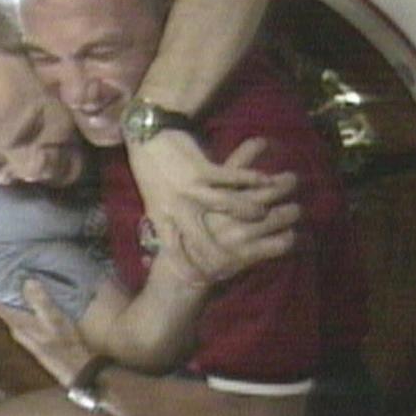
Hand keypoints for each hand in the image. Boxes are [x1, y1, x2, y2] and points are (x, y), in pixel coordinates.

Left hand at [0, 280, 93, 387]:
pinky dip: (20, 301)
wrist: (74, 367)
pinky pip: (19, 313)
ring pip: (9, 309)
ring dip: (9, 293)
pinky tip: (28, 294)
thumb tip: (27, 281)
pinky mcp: (32, 334)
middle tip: (0, 268)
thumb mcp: (54, 320)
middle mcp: (15, 327)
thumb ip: (40, 301)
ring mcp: (23, 332)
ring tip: (13, 275)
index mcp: (17, 322)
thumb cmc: (64, 343)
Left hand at [131, 134, 297, 284]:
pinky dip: (253, 180)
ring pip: (229, 207)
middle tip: (237, 263)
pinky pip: (234, 179)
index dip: (188, 268)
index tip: (200, 280)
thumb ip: (163, 222)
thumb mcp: (152, 199)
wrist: (148, 135)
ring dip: (251, 212)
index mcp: (160, 216)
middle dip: (221, 257)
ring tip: (266, 216)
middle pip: (203, 242)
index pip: (173, 252)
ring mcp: (191, 188)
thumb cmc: (150, 169)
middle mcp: (176, 207)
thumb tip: (165, 247)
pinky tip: (267, 181)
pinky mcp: (203, 169)